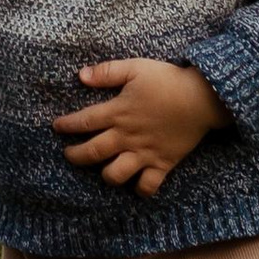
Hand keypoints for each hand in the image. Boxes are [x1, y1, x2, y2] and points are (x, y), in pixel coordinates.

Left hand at [54, 57, 226, 194]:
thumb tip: (80, 76)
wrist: (201, 98)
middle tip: (68, 154)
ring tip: (102, 171)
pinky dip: (140, 190)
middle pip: (92, 152)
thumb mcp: (135, 68)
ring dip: (105, 175)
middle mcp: (127, 136)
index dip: (67, 126)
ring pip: (116, 174)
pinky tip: (135, 186)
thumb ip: (107, 72)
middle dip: (75, 156)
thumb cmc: (167, 80)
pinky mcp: (162, 164)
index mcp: (118, 112)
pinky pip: (148, 186)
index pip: (84, 122)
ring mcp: (144, 153)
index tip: (56, 127)